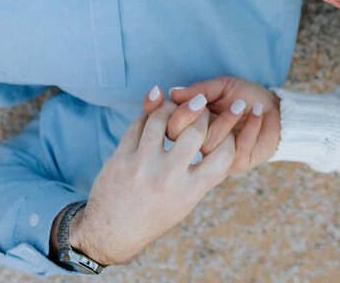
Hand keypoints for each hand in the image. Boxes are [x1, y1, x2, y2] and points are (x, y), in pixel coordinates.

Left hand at [64, 99, 234, 265]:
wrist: (111, 233)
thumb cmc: (154, 215)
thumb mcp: (185, 203)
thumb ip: (203, 176)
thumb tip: (226, 137)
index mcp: (189, 192)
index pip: (224, 154)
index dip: (228, 136)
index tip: (223, 129)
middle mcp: (167, 178)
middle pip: (196, 129)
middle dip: (201, 114)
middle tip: (200, 109)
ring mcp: (141, 167)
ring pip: (162, 117)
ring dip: (171, 107)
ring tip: (174, 108)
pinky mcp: (120, 158)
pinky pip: (138, 123)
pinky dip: (149, 114)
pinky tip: (153, 115)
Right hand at [164, 77, 280, 173]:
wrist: (277, 112)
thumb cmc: (246, 96)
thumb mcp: (222, 87)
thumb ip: (200, 90)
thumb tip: (173, 91)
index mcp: (191, 124)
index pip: (168, 124)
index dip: (167, 112)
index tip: (174, 96)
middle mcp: (199, 143)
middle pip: (181, 139)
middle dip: (192, 117)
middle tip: (205, 102)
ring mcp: (216, 156)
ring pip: (209, 143)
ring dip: (226, 120)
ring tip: (241, 105)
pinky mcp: (236, 163)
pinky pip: (236, 147)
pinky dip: (250, 125)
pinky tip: (257, 111)